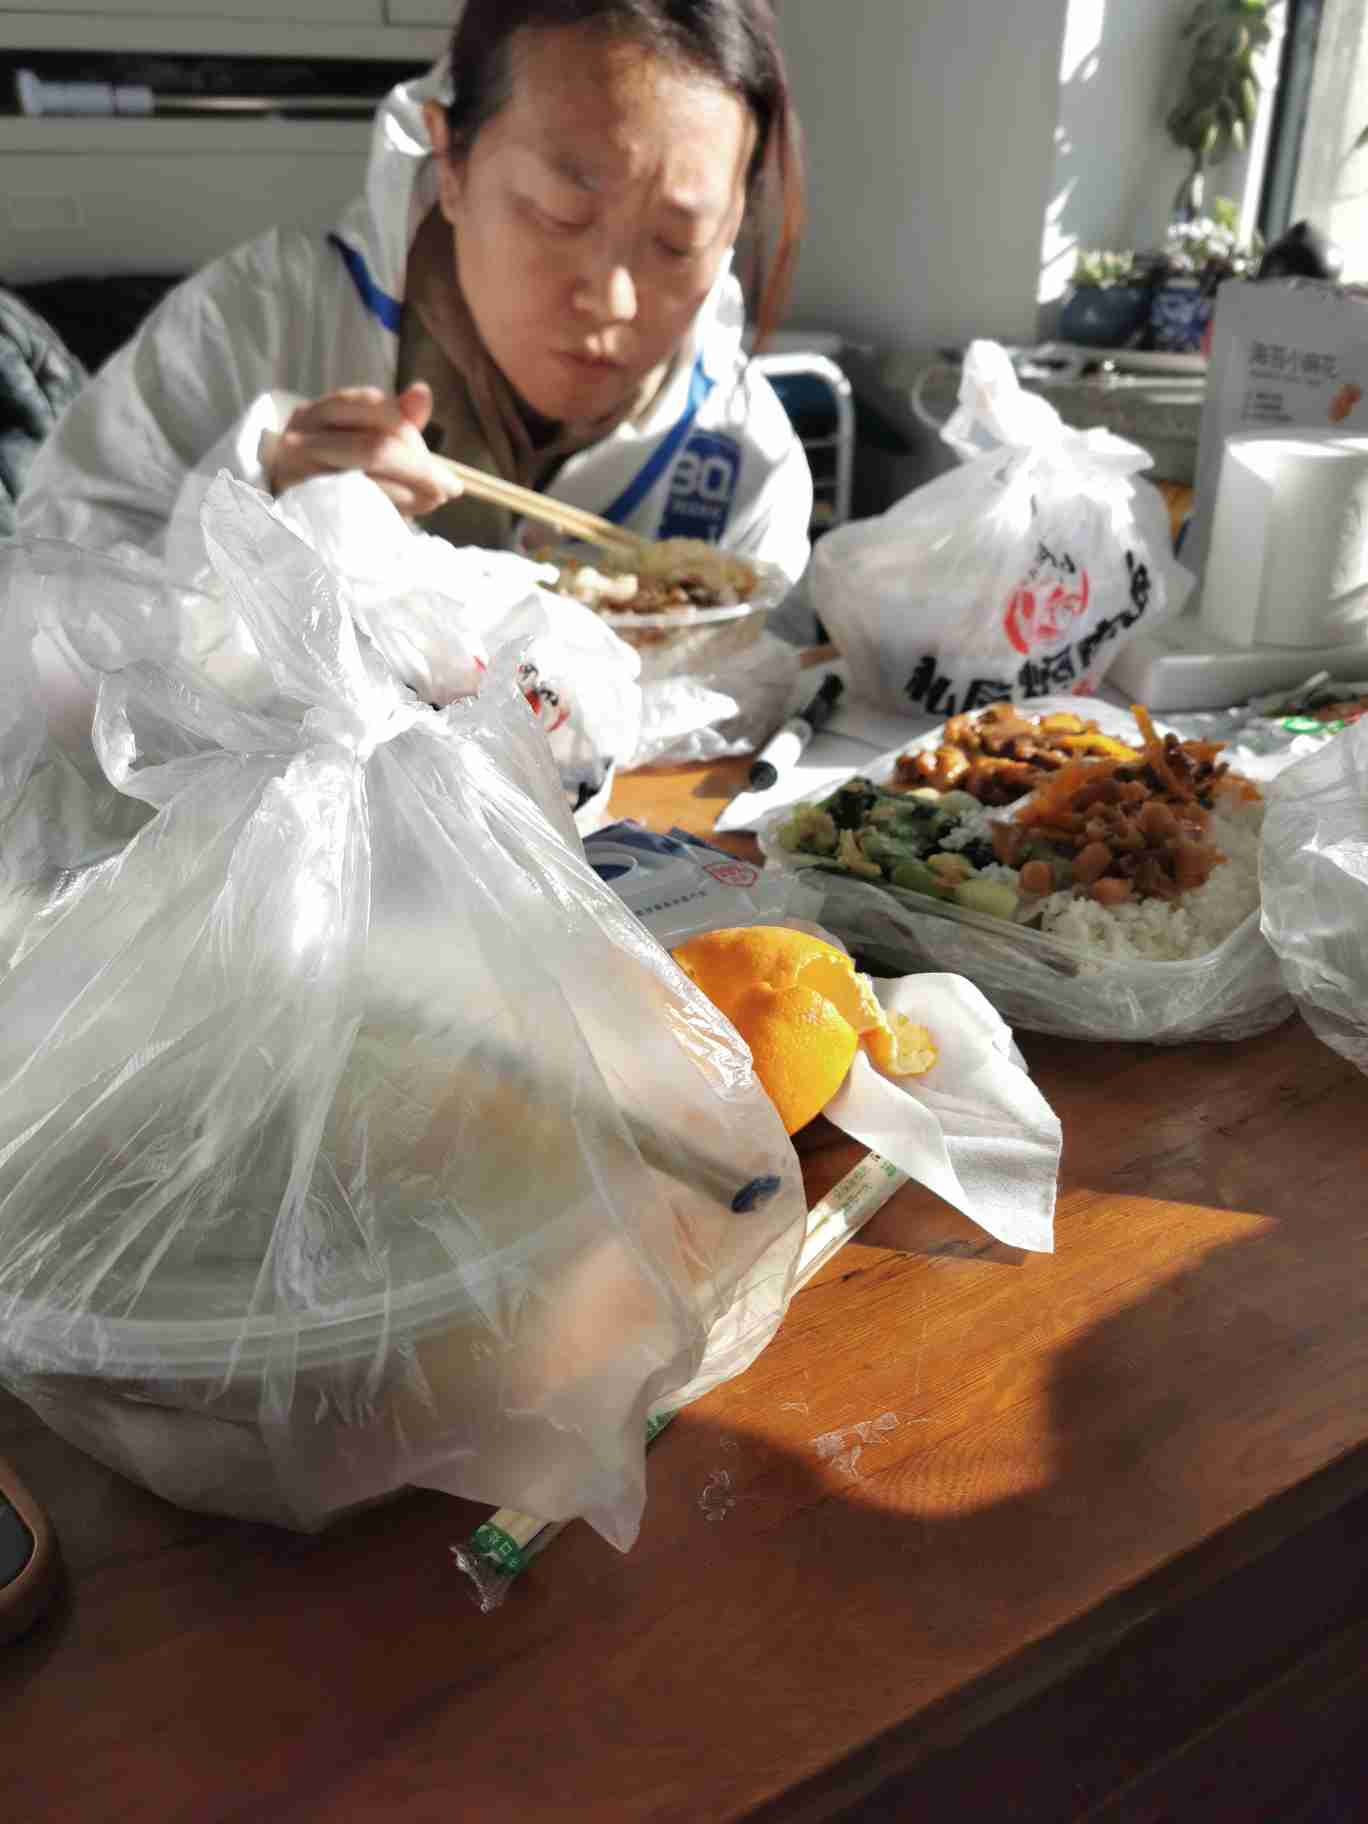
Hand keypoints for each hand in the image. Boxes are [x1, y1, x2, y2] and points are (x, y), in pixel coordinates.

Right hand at [260, 382, 460, 517]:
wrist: (282, 499)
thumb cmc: (330, 462)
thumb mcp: (357, 432)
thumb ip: (394, 417)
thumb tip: (423, 392)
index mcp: (317, 413)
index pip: (368, 406)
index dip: (410, 428)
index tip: (441, 454)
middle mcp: (302, 439)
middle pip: (371, 449)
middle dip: (419, 469)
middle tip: (449, 487)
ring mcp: (299, 476)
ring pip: (365, 483)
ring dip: (409, 494)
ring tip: (433, 501)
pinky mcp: (304, 509)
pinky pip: (354, 512)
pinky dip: (386, 512)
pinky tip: (408, 515)